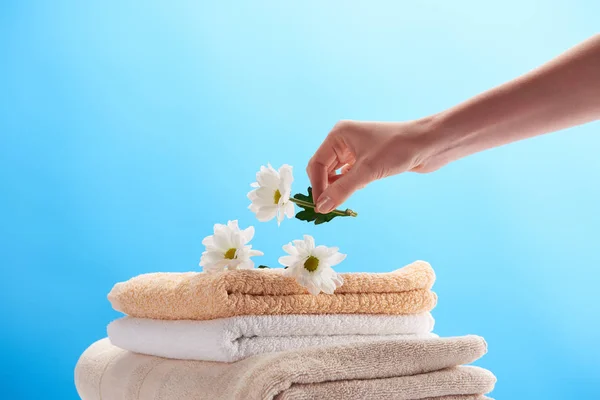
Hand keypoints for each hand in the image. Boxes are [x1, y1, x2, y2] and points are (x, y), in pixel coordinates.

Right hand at [306, 119, 443, 213]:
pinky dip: (350, 186)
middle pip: (323, 169)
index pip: (317, 164)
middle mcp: (344, 140)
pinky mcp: (368, 159)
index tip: (321, 207)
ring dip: (338, 188)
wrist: (430, 143)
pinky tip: (357, 191)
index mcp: (338, 135)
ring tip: (340, 203)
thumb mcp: (367, 171)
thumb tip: (321, 207)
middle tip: (328, 208)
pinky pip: (350, 176)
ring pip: (337, 174)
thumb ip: (341, 190)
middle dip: (325, 188)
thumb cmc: (398, 148)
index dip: (317, 186)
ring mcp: (356, 150)